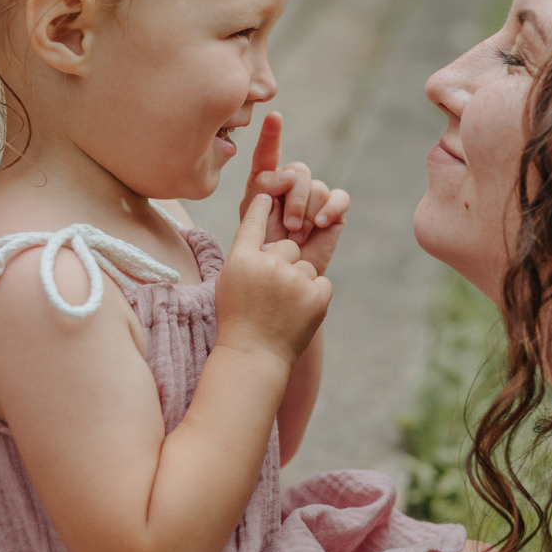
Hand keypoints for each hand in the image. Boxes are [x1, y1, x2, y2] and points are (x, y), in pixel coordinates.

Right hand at [215, 194, 331, 366]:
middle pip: (288, 246)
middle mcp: (268, 265)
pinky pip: (320, 282)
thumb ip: (246, 251)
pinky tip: (296, 314)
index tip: (268, 195)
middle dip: (285, 263)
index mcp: (242, 259)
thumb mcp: (230, 280)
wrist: (255, 356)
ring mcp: (294, 281)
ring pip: (306, 266)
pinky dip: (313, 296)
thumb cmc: (238, 317)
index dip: (262, 206)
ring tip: (282, 309)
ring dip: (299, 283)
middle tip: (272, 293)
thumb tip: (265, 215)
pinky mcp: (317, 296)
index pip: (253, 221)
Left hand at [239, 111, 348, 276]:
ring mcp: (314, 196)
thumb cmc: (262, 250)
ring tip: (296, 237)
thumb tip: (290, 174)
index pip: (267, 154)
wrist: (283, 279)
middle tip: (287, 227)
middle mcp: (291, 184)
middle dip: (294, 199)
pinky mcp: (334, 210)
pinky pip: (339, 197)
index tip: (274, 116)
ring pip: (317, 187)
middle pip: (299, 171)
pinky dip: (330, 208)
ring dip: (307, 213)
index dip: (271, 134)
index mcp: (265, 182)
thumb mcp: (252, 218)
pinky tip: (320, 224)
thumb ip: (263, 189)